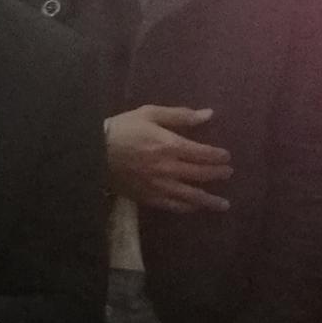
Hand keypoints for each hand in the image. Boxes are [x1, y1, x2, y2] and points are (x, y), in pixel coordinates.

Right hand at [105, 106, 233, 212]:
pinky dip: (187, 208)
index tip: (227, 157)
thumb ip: (180, 115)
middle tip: (228, 174)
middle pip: (201, 174)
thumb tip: (209, 114)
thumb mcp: (150, 114)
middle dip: (218, 174)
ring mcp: (159, 186)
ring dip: (209, 201)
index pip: (203, 153)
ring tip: (223, 205)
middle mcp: (169, 168)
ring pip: (191, 196)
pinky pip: (173, 206)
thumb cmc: (122, 129)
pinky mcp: (148, 198)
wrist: (93, 153)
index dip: (218, 156)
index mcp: (170, 145)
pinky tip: (195, 208)